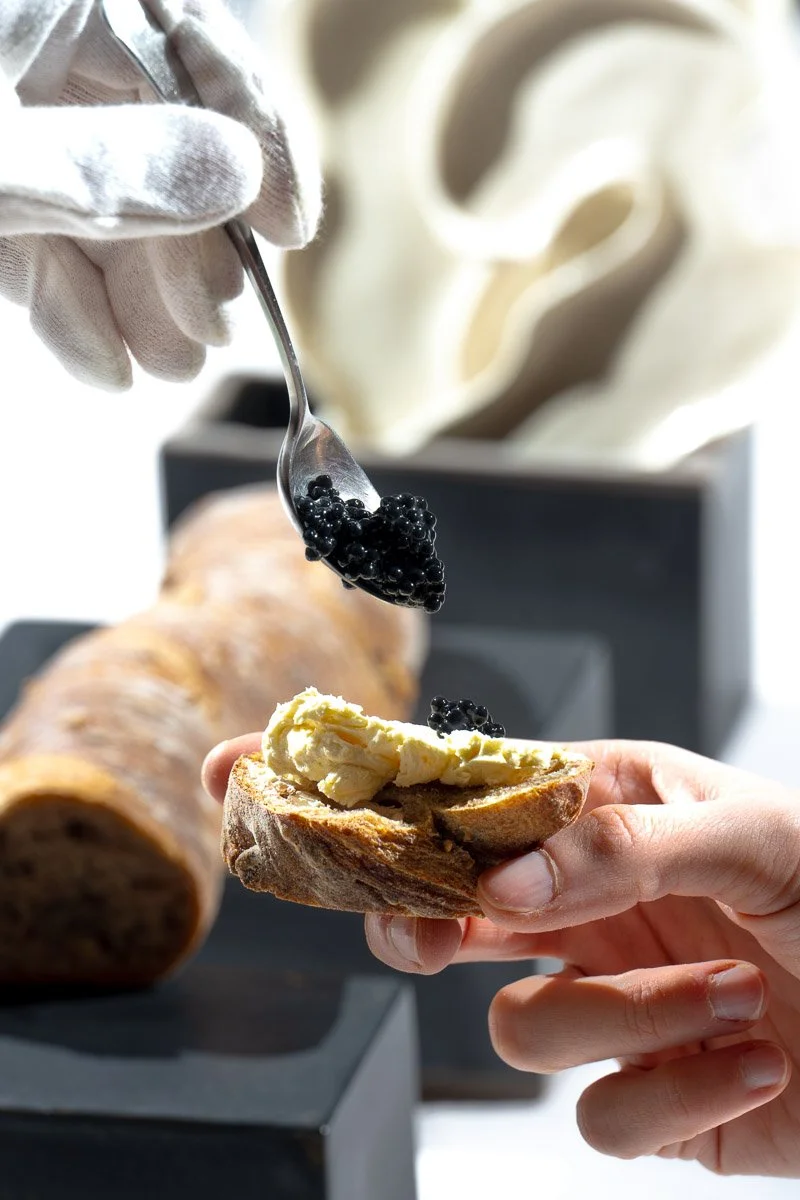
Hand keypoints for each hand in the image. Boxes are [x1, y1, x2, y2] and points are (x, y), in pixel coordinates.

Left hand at [0, 0, 320, 387]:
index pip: (182, 46)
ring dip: (141, 297)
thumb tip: (237, 173)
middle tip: (212, 328)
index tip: (290, 229)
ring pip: (102, 204)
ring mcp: (11, 128)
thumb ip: (102, 165)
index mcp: (48, 5)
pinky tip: (103, 366)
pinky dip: (73, 307)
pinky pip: (41, 241)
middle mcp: (37, 58)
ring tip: (168, 366)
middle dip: (190, 249)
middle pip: (154, 140)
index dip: (252, 138)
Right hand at [363, 741, 799, 1177]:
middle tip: (436, 938)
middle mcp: (597, 910)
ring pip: (525, 1028)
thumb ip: (625, 846)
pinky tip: (756, 1059)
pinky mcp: (650, 1098)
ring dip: (631, 1016)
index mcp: (613, 818)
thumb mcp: (753, 836)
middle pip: (461, 922)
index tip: (411, 853)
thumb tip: (507, 878)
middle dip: (431, 932)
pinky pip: (604, 1114)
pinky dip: (683, 1089)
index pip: (492, 811)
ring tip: (734, 990)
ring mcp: (617, 1004)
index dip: (436, 831)